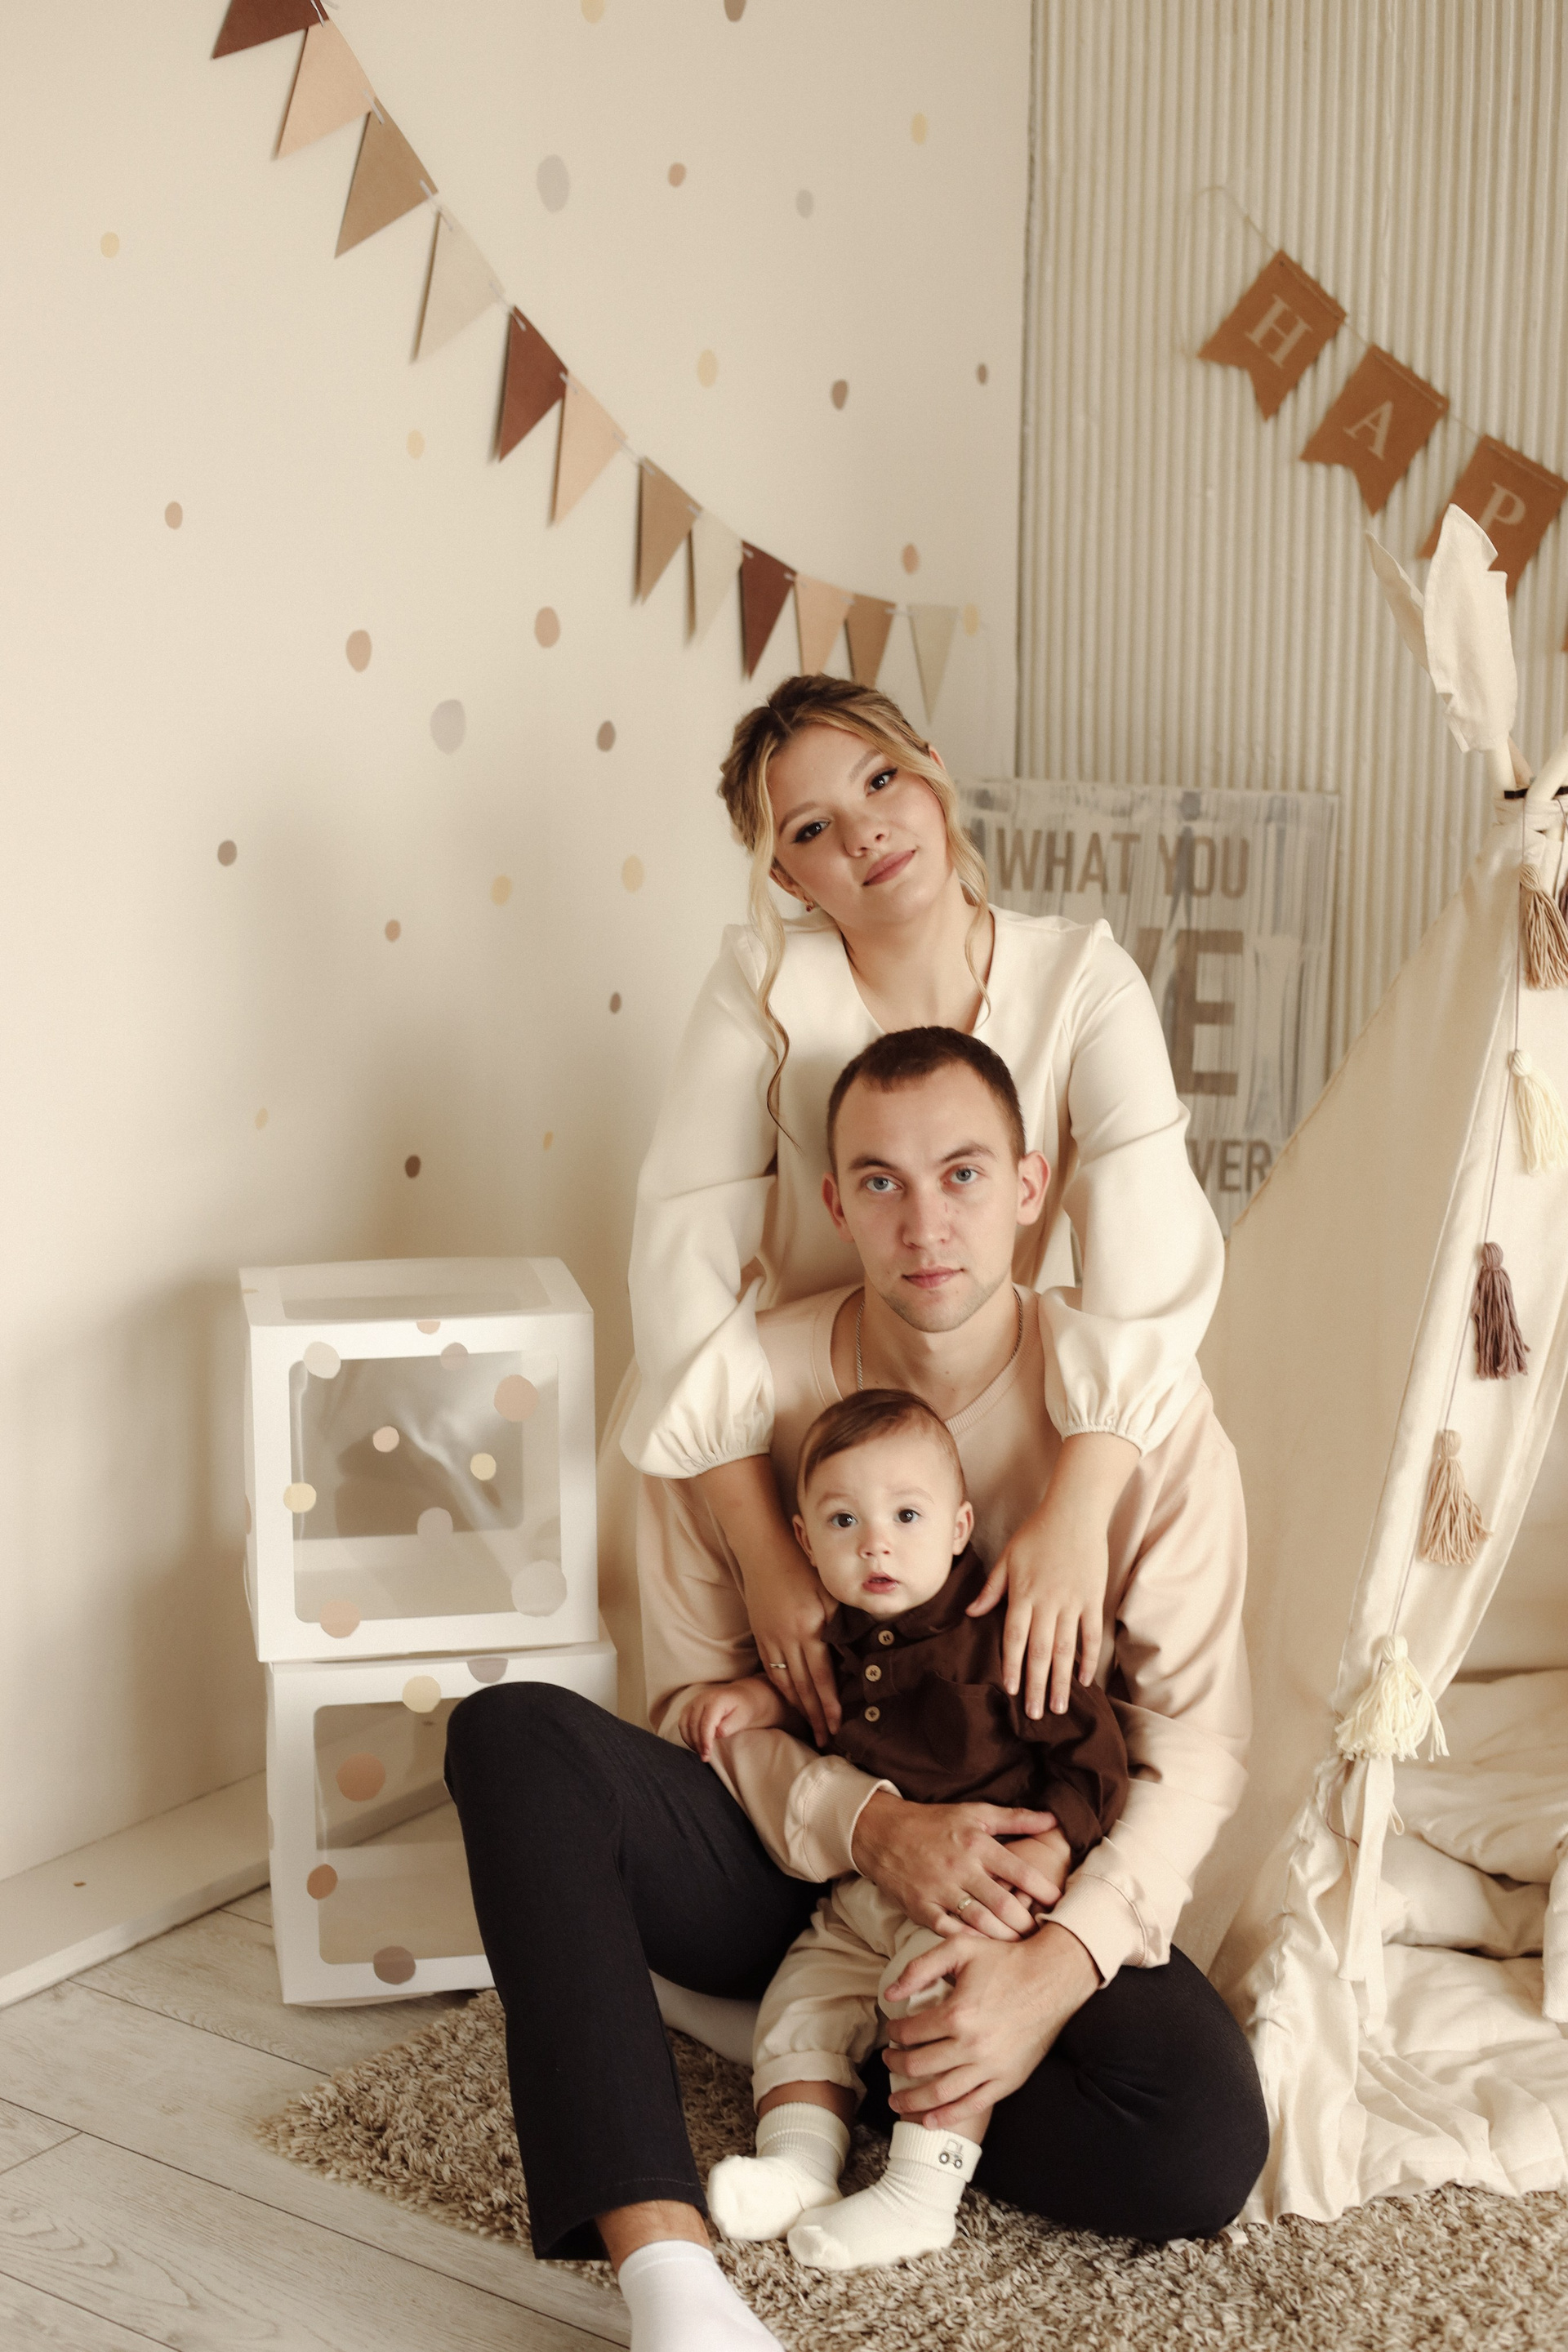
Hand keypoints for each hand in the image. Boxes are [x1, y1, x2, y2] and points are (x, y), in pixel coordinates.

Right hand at [679, 1676, 787, 1762]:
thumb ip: (729, 1726)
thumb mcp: (742, 1718)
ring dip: (690, 1741)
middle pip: (694, 1724)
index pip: (706, 1723)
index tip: (707, 1754)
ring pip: (685, 1724)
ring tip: (701, 1752)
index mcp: (716, 1700)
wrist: (740, 1696)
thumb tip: (715, 1735)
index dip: (705, 1740)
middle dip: (698, 1744)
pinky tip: (695, 1744)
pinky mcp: (690, 1707)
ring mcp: (694, 1701)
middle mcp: (702, 1698)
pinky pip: (682, 1723)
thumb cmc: (743, 1708)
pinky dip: (686, 1735)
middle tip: (705, 1757)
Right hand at [693, 1456, 841, 1743]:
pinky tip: (791, 1700)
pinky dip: (782, 1688)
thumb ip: (841, 1623)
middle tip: (826, 1738)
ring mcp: (771, 1638)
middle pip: (803, 1687)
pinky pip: (771, 1670)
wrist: (764, 1550)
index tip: (838, 1725)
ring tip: (810, 1726)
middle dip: (815, 1715)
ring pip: (785, 1682)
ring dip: (798, 1707)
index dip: (830, 1704)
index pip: (822, 1676)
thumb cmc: (803, 1566)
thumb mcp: (829, 1593)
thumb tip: (856, 1654)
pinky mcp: (760, 1635)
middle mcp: (788, 1638)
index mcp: (810, 1628)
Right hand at [850, 1790, 1065, 1940]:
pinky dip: (970, 1942)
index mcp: (977, 1843)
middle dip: (1027, 1924)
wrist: (882, 1832)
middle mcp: (961, 1867)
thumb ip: (1015, 1818)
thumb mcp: (975, 1813)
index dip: (1044, 1890)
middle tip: (1042, 1934)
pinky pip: (950, 1931)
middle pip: (1004, 1905)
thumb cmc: (933, 1822)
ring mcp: (940, 1890)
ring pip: (980, 1923)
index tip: (1060, 1904)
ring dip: (1004, 1938)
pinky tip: (985, 1950)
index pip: (1020, 1871)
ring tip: (1021, 1946)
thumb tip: (1053, 1818)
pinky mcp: (921, 1908)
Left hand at [882, 1921, 1099, 2126]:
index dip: (895, 2032)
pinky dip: (948, 2116)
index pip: (911, 2032)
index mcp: (957, 2014)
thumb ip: (921, 1968)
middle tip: (888, 2060)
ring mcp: (991, 2067)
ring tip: (896, 2099)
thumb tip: (889, 1994)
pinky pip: (973, 2105)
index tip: (892, 2031)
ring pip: (941, 2094)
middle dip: (896, 2064)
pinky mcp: (1009, 2080)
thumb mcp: (960, 1948)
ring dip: (913, 2100)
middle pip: (919, 2066)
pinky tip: (930, 2120)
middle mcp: (972, 2045)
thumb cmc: (1006, 1959)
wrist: (1053, 1977)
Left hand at [966, 1430, 1136, 1716]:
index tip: (1011, 1691)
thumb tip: (970, 1612)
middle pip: (1040, 1651)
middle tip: (1036, 1715)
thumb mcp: (1006, 1557)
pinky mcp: (1093, 1598)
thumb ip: (991, 1589)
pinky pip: (1091, 1634)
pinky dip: (1089, 1657)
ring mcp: (1072, 1602)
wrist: (1074, 1512)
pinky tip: (1085, 1679)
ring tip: (1059, 1707)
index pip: (1015, 1637)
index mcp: (1022, 1593)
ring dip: (1062, 1680)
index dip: (1013, 1665)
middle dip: (1037, 1685)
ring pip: (1066, 1649)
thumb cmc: (1036, 1532)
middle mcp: (1047, 1602)